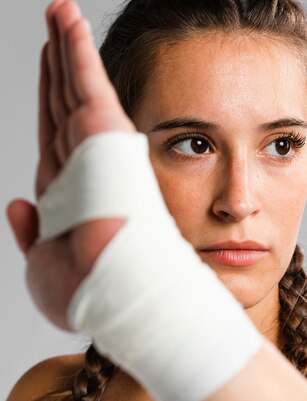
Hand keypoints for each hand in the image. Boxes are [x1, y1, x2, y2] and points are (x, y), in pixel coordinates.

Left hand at [6, 0, 135, 329]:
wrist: (116, 292)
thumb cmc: (88, 291)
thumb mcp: (42, 265)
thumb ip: (30, 232)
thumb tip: (15, 205)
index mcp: (67, 194)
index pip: (54, 136)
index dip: (50, 101)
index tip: (50, 71)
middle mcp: (81, 167)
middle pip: (63, 103)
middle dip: (59, 64)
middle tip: (56, 25)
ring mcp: (94, 151)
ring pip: (73, 87)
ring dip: (65, 47)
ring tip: (59, 11)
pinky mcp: (104, 137)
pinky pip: (86, 84)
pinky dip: (76, 51)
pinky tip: (67, 20)